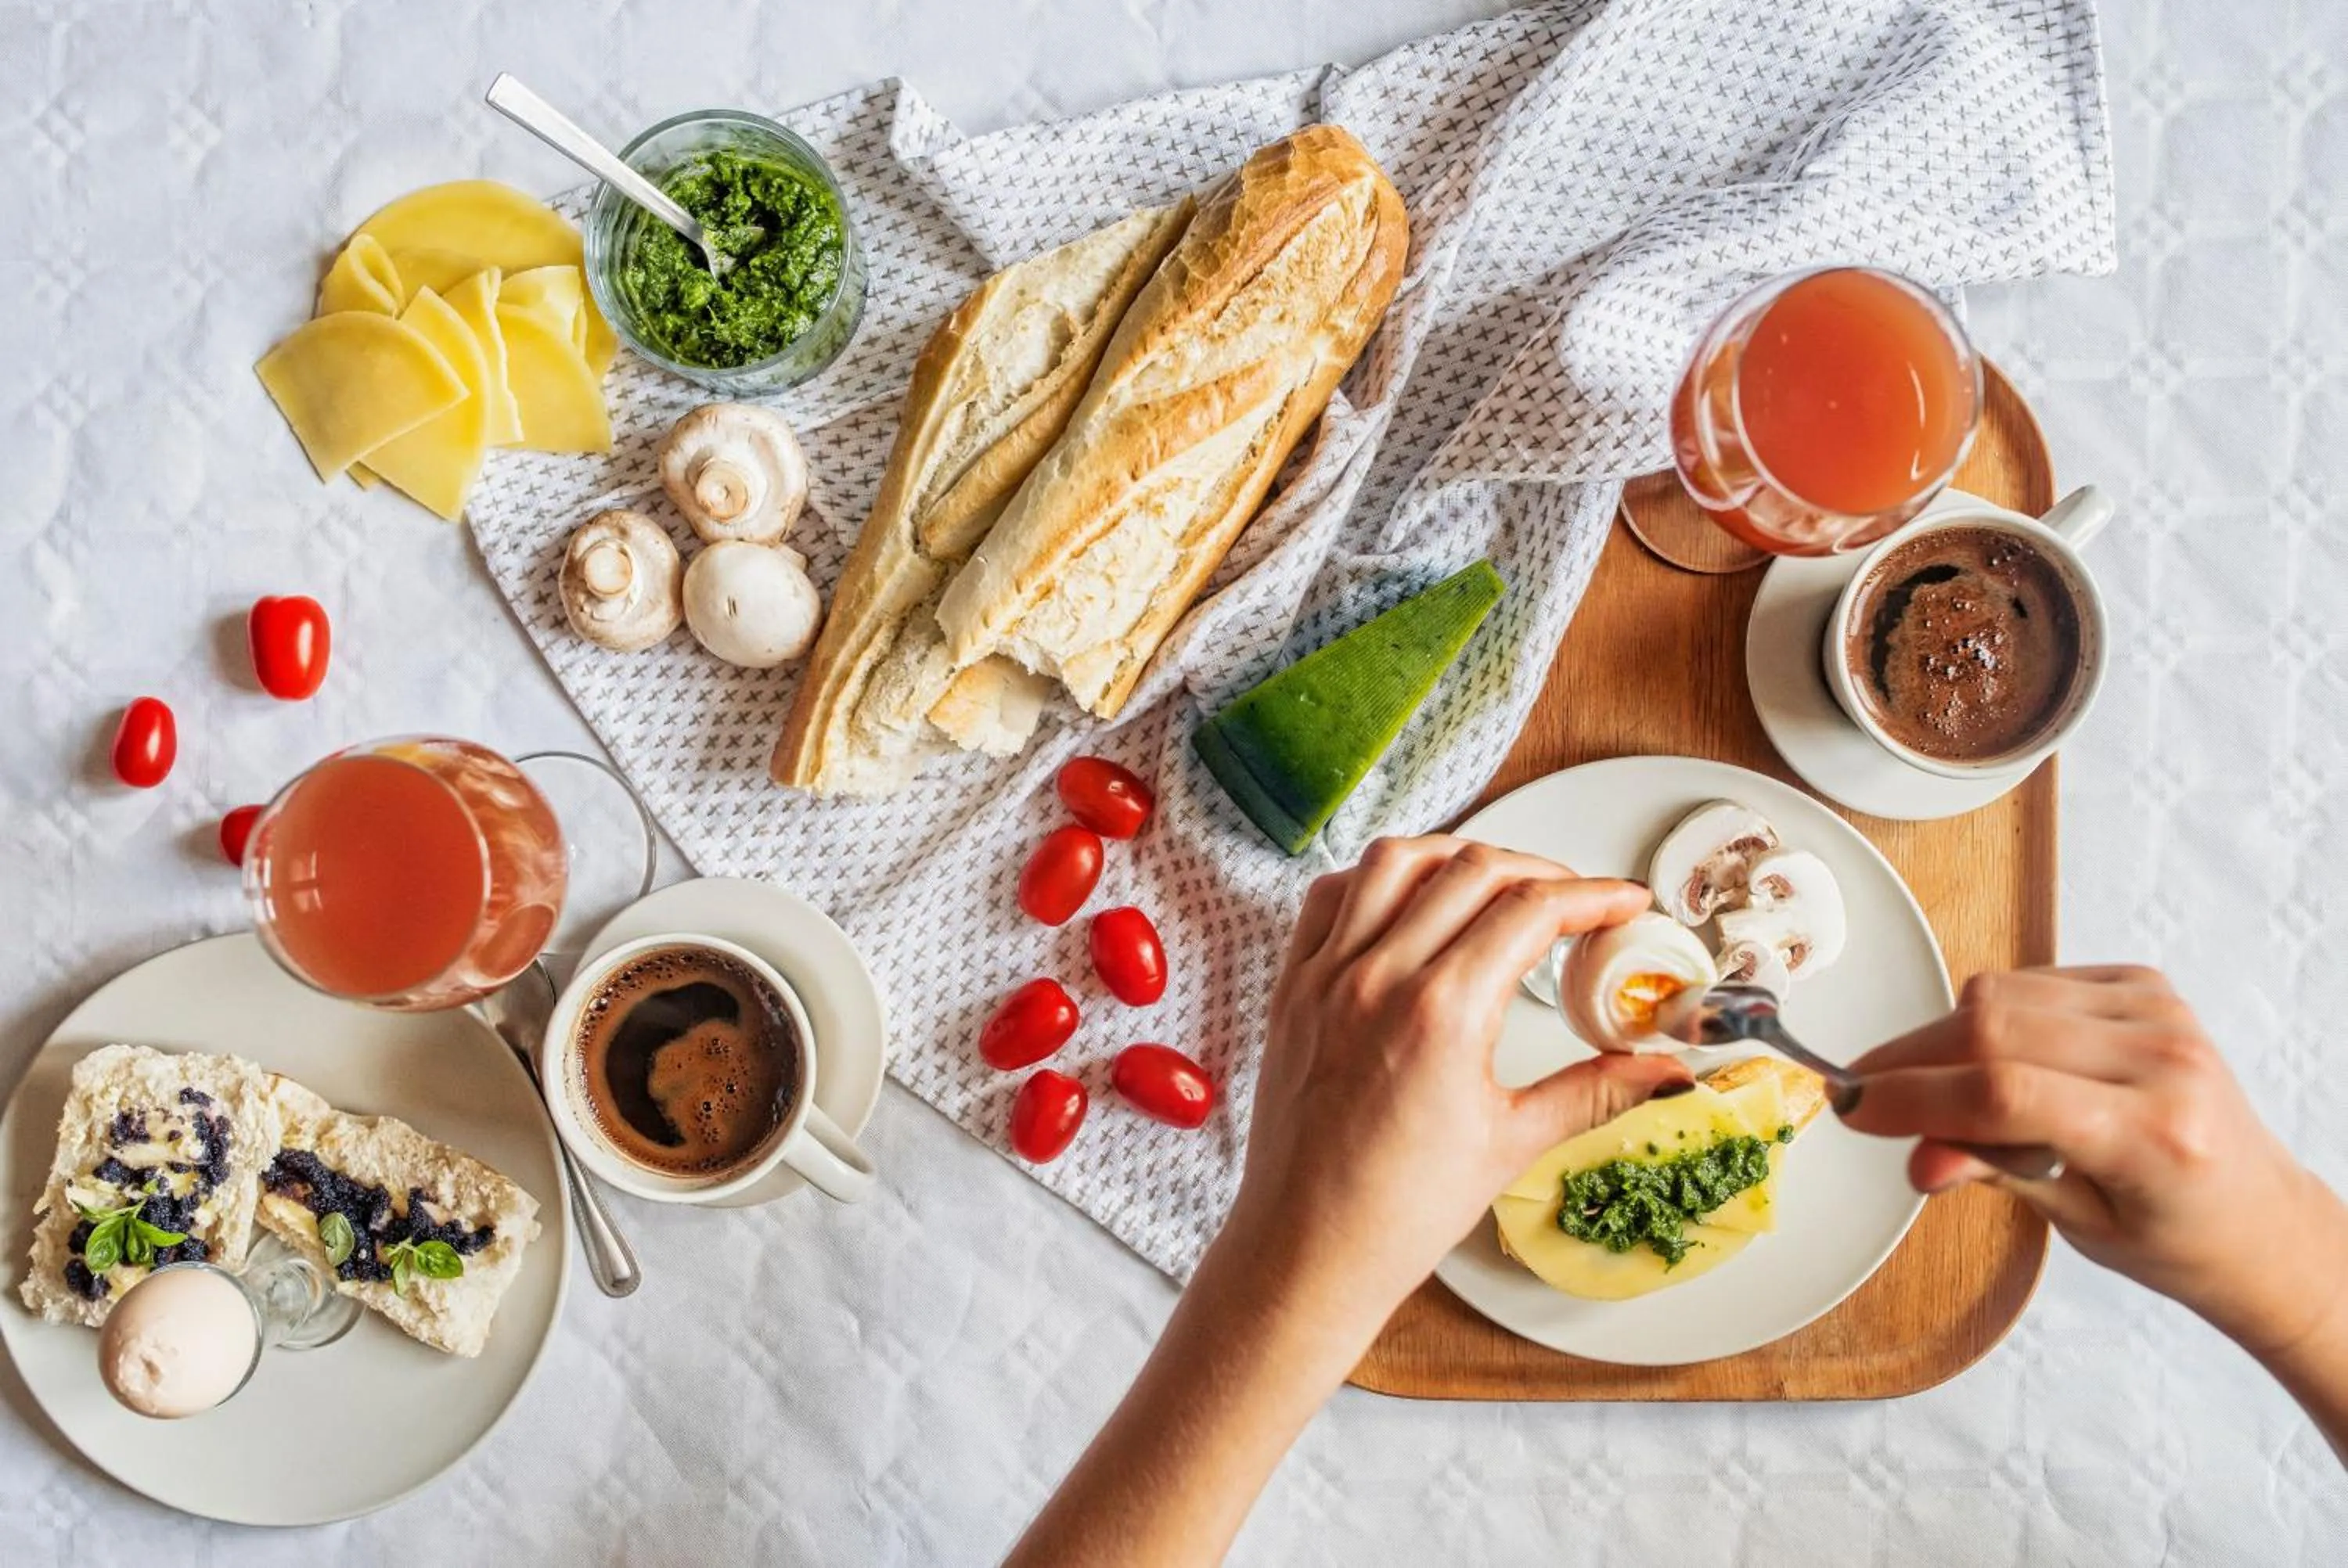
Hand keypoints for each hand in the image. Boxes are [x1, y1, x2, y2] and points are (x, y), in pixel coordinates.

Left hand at [1226, 836, 1690, 1323]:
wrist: (1307, 1251)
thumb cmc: (1398, 1212)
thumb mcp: (1514, 1144)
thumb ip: (1598, 1091)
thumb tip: (1669, 1070)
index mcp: (1441, 1012)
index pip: (1531, 910)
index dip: (1592, 896)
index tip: (1623, 903)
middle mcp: (1378, 977)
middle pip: (1473, 869)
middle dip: (1540, 871)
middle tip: (1577, 901)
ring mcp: (1326, 976)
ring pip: (1395, 861)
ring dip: (1457, 856)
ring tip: (1499, 882)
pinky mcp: (1292, 988)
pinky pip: (1330, 897)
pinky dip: (1376, 880)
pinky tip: (1411, 902)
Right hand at [1844, 965, 2347, 1356]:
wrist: (2262, 1218)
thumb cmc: (2177, 1237)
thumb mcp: (2078, 1224)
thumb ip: (1995, 1172)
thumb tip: (1916, 1154)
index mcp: (2154, 1135)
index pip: (2004, 1093)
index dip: (1913, 1097)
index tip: (1853, 1110)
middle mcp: (2164, 1061)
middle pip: (1992, 1029)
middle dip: (1909, 1062)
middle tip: (1864, 1095)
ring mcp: (2159, 1014)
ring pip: (2001, 994)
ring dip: (1941, 1039)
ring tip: (1931, 1090)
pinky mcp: (2148, 987)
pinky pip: (2031, 981)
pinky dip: (1989, 1017)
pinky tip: (1993, 1060)